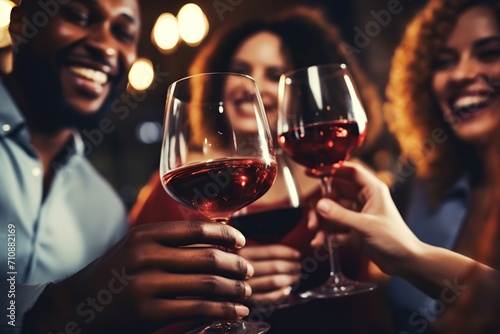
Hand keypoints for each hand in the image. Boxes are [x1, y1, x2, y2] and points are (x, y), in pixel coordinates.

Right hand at [23, 221, 253, 333]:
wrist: (79, 306)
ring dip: (234, 289)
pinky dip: (223, 310)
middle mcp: (146, 255)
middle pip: (208, 257)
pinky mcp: (148, 312)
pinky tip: (236, 311)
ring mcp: (146, 284)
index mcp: (146, 234)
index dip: (226, 234)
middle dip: (236, 265)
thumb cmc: (117, 274)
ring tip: (246, 292)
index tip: (242, 242)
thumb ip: (170, 240)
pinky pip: (197, 309)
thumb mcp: (138, 247)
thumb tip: (218, 234)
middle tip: (249, 271)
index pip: (197, 228)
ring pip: (206, 283)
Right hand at [238, 245, 300, 302]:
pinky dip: (281, 294)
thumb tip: (288, 254)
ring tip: (296, 277)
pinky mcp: (246, 302)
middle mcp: (242, 269)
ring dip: (289, 279)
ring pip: (274, 281)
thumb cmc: (232, 271)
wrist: (215, 293)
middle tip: (299, 267)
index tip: (298, 254)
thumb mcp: (241, 256)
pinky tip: (287, 290)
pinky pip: (269, 298)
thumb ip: (259, 254)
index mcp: (242, 254)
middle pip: (274, 266)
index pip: (270, 251)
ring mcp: (244, 286)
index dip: (287, 252)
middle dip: (291, 266)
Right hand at [309, 161, 422, 276]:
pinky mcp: (354, 231)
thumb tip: (319, 205)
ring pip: (332, 211)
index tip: (313, 172)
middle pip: (335, 192)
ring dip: (321, 221)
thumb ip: (341, 215)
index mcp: (372, 190)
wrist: (405, 263)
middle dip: (321, 203)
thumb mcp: (365, 225)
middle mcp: (364, 200)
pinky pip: (335, 228)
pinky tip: (319, 242)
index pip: (350, 172)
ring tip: (314, 232)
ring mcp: (358, 216)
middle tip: (311, 214)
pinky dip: (326, 234)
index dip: (331, 169)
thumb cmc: (395, 240)